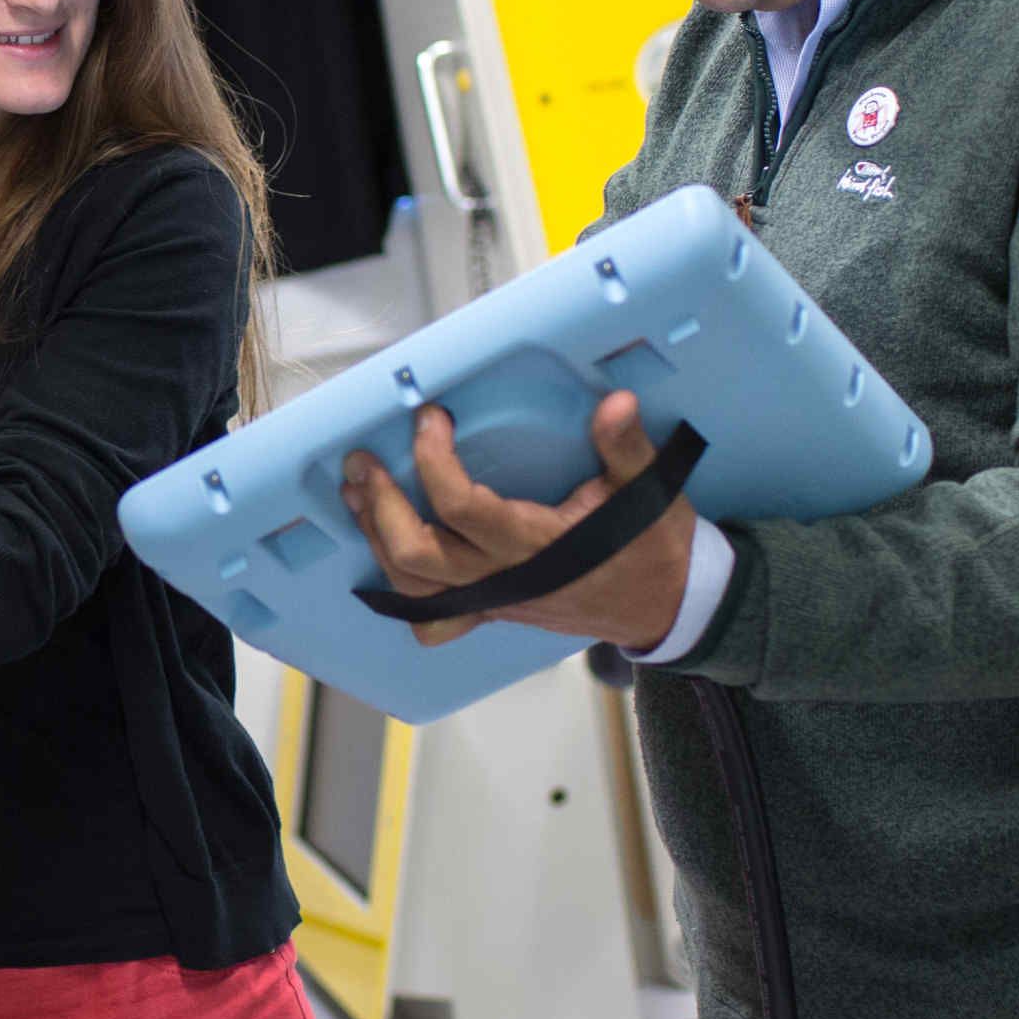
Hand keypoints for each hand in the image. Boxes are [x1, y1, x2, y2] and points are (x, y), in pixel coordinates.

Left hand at [339, 390, 693, 649]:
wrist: (662, 606)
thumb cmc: (651, 546)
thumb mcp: (649, 490)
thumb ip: (625, 447)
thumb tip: (617, 404)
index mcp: (537, 543)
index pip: (462, 506)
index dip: (433, 461)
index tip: (429, 418)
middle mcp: (504, 578)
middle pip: (416, 553)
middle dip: (381, 504)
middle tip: (363, 460)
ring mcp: (492, 600)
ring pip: (412, 584)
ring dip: (377, 537)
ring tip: (356, 492)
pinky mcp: (489, 611)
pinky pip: (430, 614)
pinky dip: (400, 588)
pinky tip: (384, 549)